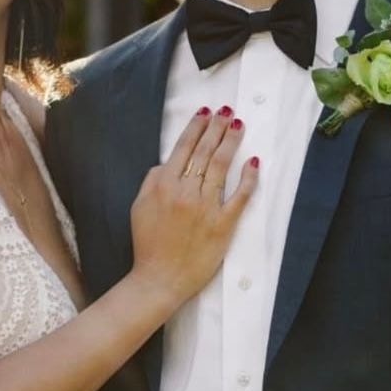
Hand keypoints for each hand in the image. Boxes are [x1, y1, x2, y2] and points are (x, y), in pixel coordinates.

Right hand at [129, 106, 257, 307]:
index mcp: (163, 185)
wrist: (159, 278)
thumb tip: (167, 163)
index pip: (184, 148)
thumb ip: (151, 181)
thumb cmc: (147, 245)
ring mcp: (206, 207)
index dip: (196, 127)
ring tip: (237, 125)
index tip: (206, 112)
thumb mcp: (138, 207)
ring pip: (222, 166)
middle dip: (217, 128)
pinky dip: (248, 177)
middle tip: (227, 111)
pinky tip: (253, 161)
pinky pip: (240, 196)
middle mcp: (186, 191)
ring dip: (231, 142)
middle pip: (205, 152)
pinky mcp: (223, 224)